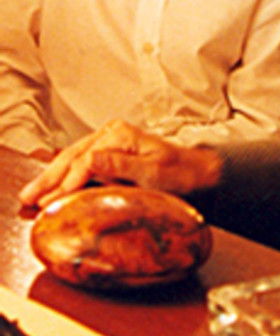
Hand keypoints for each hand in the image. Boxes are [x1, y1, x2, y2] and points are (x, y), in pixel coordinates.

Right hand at [19, 119, 221, 209]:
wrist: (194, 171)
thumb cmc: (177, 172)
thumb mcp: (152, 171)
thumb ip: (120, 166)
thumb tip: (91, 161)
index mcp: (120, 135)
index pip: (85, 160)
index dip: (68, 182)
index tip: (54, 202)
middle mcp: (111, 133)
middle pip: (72, 156)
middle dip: (49, 178)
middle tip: (29, 197)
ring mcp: (108, 142)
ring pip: (71, 158)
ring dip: (51, 176)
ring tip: (32, 193)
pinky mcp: (108, 153)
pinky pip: (79, 162)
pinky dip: (63, 175)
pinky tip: (51, 187)